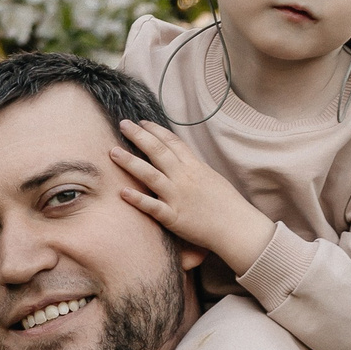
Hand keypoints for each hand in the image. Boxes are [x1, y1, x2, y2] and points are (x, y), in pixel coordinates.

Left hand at [112, 119, 275, 275]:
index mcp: (194, 167)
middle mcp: (184, 178)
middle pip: (158, 152)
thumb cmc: (227, 205)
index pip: (172, 142)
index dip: (155, 131)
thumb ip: (194, 169)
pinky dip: (138, 199)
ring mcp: (178, 197)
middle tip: (123, 124)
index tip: (141, 122)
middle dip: (139, 136)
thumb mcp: (211, 178)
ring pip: (150, 175)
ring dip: (130, 162)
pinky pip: (153, 207)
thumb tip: (182, 160)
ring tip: (113, 152)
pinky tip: (122, 192)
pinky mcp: (174, 217)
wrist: (237, 227)